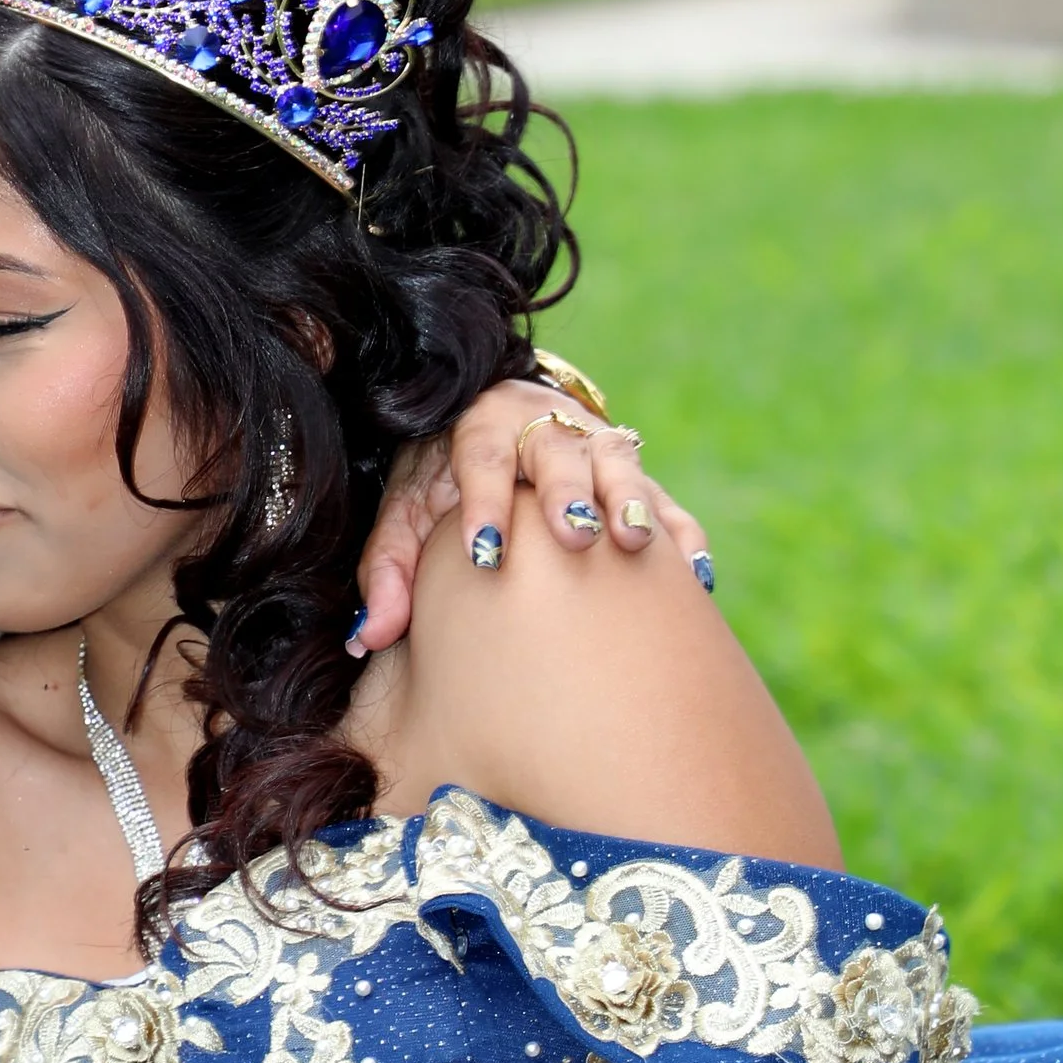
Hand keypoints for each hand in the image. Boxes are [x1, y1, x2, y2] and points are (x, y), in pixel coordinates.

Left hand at [349, 380, 712, 654]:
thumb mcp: (406, 514)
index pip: (480, 456)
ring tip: (635, 545)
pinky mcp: (636, 478)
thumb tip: (366, 637)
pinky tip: (696, 578)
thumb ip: (387, 571)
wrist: (494, 431)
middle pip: (558, 451)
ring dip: (631, 504)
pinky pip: (669, 504)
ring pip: (620, 466)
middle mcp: (542, 427)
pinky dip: (681, 537)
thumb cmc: (442, 484)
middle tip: (572, 536)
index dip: (483, 501)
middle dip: (568, 492)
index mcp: (479, 425)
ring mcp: (595, 447)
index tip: (487, 553)